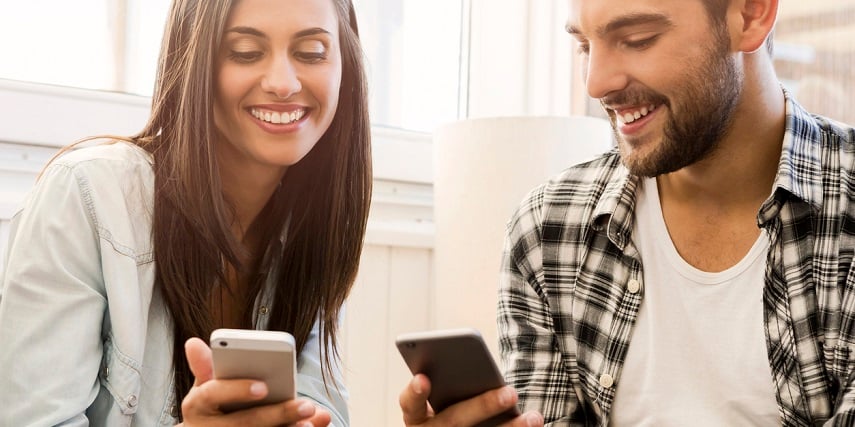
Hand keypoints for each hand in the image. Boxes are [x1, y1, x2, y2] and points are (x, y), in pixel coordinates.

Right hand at [177, 337, 330, 426]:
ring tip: (311, 422)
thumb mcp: (205, 386)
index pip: (214, 394)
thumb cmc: (211, 406)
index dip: (237, 390)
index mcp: (197, 405)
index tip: (263, 387)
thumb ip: (206, 365)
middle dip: (278, 414)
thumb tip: (193, 342)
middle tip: (307, 406)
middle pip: (245, 422)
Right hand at [399, 374, 543, 426]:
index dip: (416, 391)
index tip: (424, 378)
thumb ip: (450, 384)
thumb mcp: (441, 398)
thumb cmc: (447, 409)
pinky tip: (534, 424)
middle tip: (511, 392)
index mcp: (416, 416)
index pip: (410, 403)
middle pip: (454, 421)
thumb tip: (476, 365)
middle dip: (484, 406)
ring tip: (535, 416)